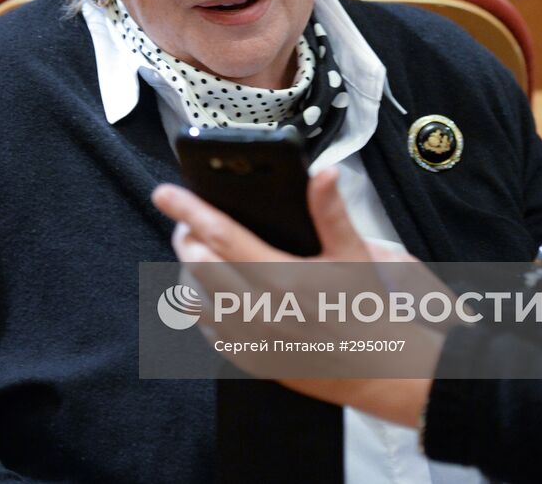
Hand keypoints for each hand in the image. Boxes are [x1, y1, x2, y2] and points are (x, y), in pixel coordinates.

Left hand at [152, 169, 437, 427]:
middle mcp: (257, 310)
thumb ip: (331, 212)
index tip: (165, 193)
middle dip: (186, 236)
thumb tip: (324, 173)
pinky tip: (214, 291)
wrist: (376, 370)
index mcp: (281, 277)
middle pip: (197, 264)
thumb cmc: (365, 311)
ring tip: (199, 252)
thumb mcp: (353, 255)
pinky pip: (206, 328)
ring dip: (189, 271)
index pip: (220, 235)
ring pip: (193, 298)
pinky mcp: (246, 359)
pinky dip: (201, 304)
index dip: (188, 211)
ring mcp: (247, 339)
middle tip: (189, 221)